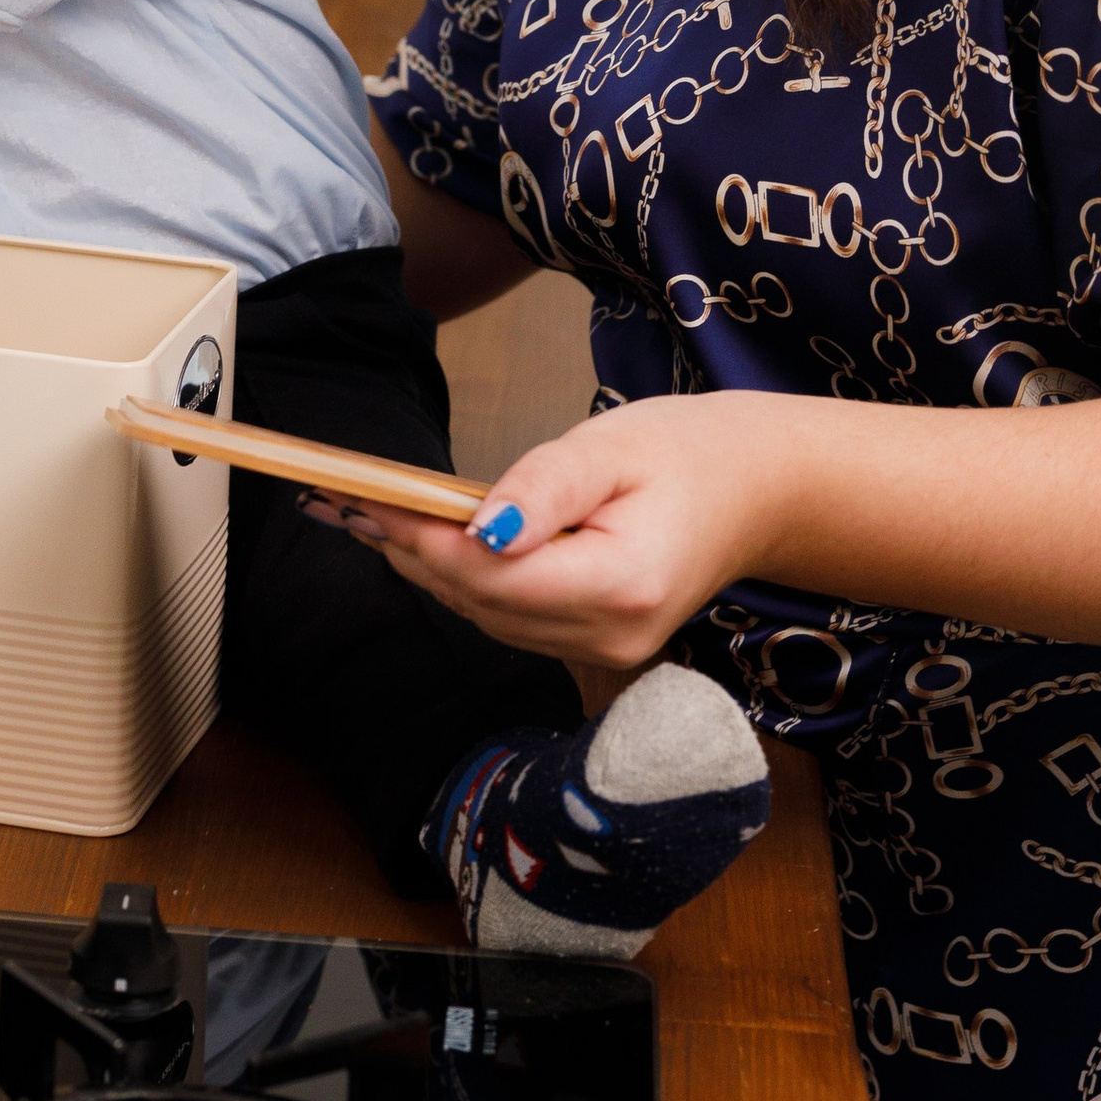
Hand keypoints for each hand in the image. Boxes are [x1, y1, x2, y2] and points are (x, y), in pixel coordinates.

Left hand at [347, 388, 802, 668]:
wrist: (758, 494)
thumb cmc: (689, 456)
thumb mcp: (612, 448)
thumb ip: (542, 490)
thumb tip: (477, 529)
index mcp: (622, 586)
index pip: (493, 576)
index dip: (421, 539)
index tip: (366, 496)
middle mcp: (611, 637)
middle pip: (481, 602)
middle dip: (409, 550)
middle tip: (342, 500)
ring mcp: (605, 652)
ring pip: (487, 617)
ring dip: (427, 567)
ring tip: (367, 514)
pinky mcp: (596, 646)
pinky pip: (510, 619)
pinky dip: (465, 581)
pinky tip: (427, 542)